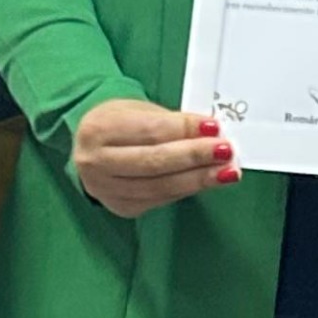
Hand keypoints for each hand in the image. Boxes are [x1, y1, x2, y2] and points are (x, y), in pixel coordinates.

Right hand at [70, 96, 236, 217]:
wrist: (91, 146)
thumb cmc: (120, 124)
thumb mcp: (140, 111)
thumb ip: (172, 123)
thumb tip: (211, 134)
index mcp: (99, 129)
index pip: (150, 131)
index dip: (185, 129)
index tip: (213, 127)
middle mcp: (96, 162)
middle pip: (154, 162)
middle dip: (195, 156)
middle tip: (226, 151)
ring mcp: (106, 189)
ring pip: (160, 186)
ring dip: (199, 179)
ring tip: (226, 170)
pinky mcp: (121, 206)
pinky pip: (160, 199)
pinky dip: (187, 189)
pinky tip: (206, 181)